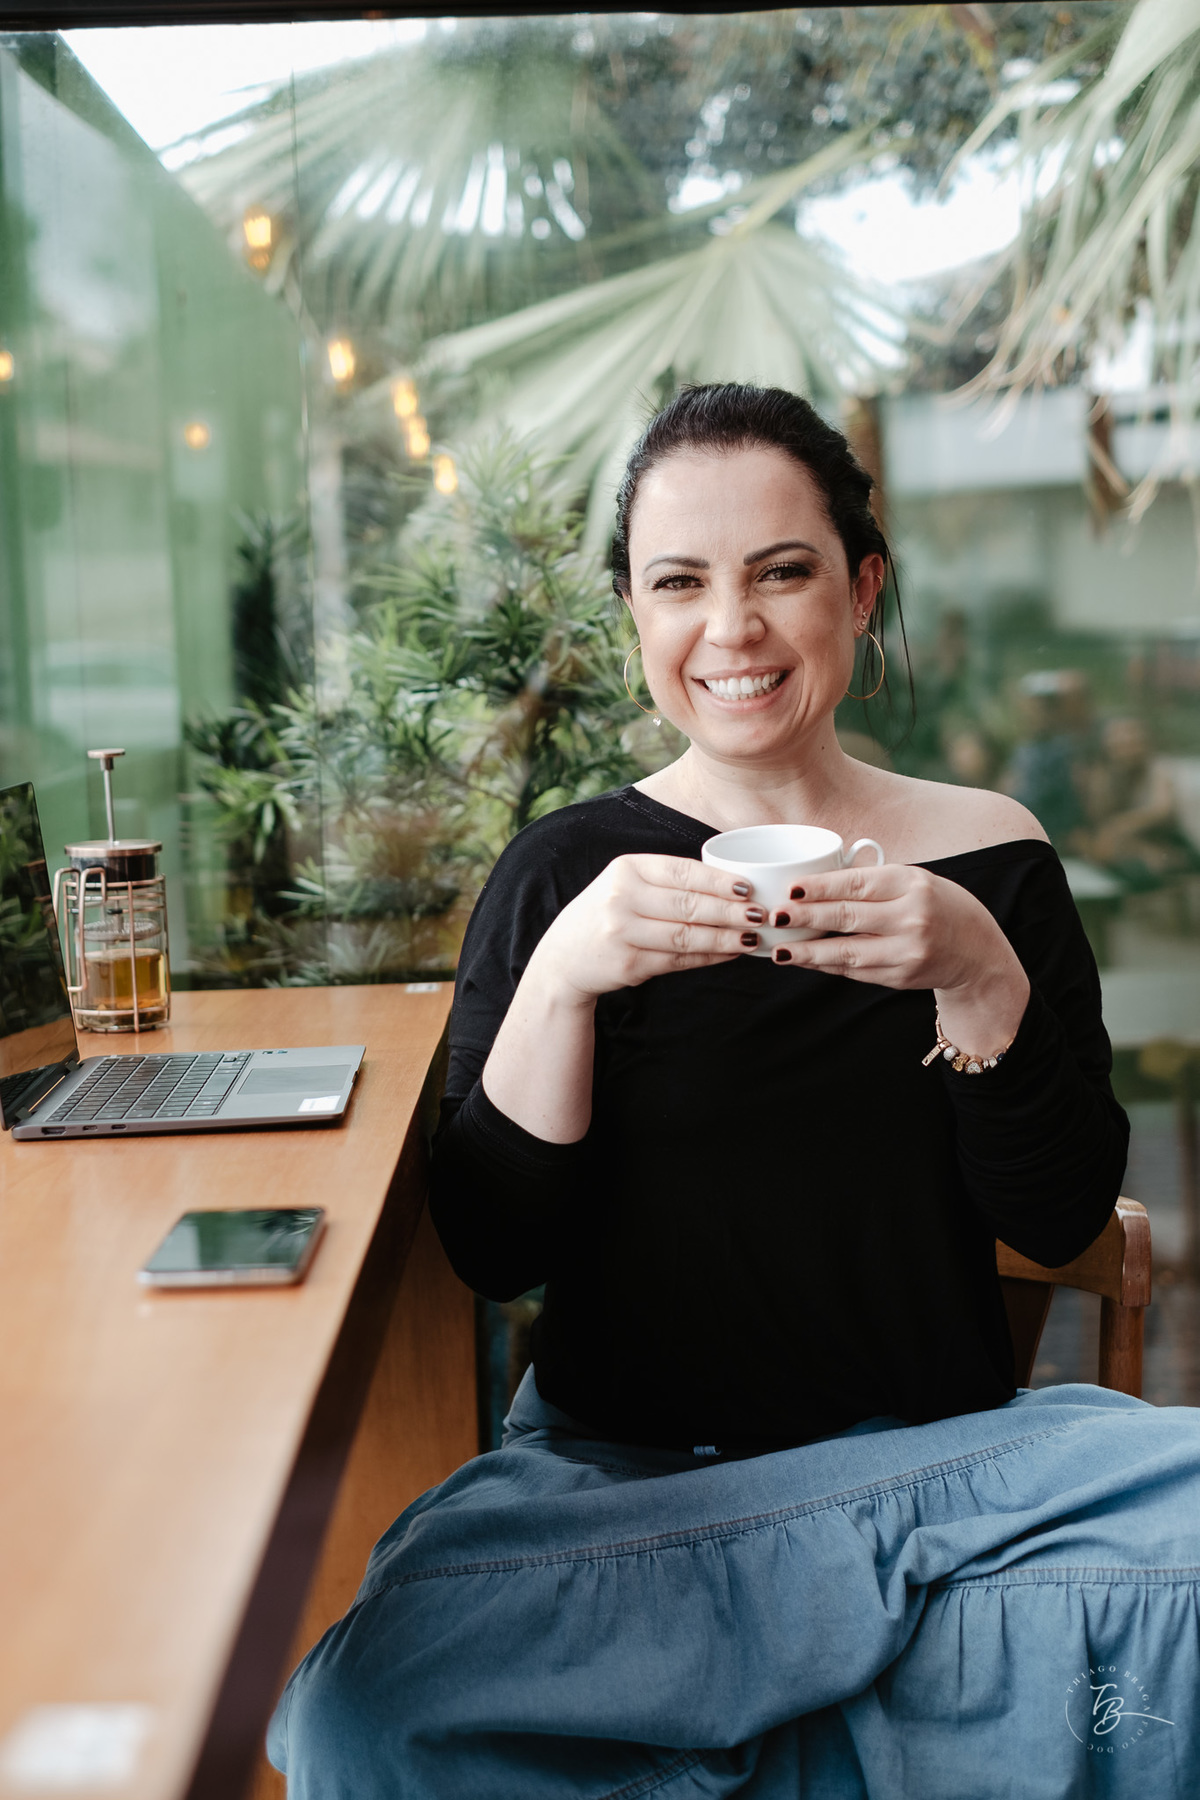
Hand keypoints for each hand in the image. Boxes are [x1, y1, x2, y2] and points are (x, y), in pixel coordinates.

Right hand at [529, 853, 762, 1003]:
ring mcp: (623, 933)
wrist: (564, 957)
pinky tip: (729, 954)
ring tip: (752, 937)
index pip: (682, 871)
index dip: (718, 880)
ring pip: (687, 936)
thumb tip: (731, 884)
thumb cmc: (609, 913)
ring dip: (725, 938)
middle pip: (688, 905)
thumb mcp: (627, 884)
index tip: (749, 887)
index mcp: (626, 869)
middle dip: (730, 911)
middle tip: (761, 914)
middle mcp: (621, 898)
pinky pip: (678, 961)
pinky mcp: (628, 964)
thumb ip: (668, 881)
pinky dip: (708, 958)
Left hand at [767, 862, 1028, 1055]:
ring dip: (808, 952)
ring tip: (778, 949)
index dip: (820, 887)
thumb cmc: (938, 906)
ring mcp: (906, 951)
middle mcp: (911, 917)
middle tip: (775, 916)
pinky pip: (854, 971)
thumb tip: (814, 881)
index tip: (790, 888)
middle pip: (847, 917)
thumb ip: (873, 882)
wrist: (978, 953)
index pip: (858, 884)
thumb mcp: (915, 881)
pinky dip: (826, 966)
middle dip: (806, 918)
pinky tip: (804, 960)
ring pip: (846, 952)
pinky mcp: (900, 977)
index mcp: (912, 883)